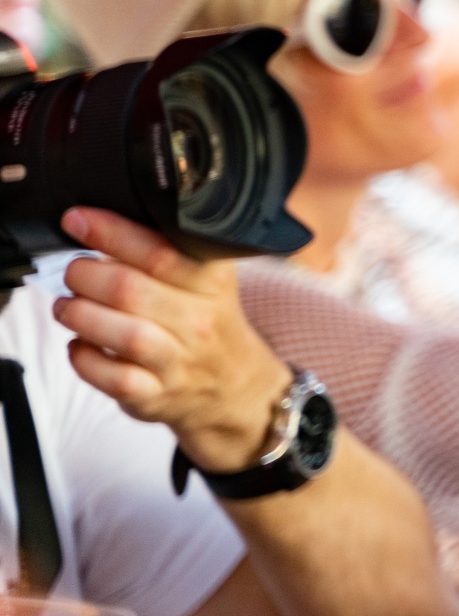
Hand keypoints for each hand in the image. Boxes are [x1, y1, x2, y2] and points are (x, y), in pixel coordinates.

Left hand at [51, 209, 293, 473]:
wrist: (233, 385)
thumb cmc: (208, 323)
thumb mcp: (208, 280)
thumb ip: (170, 249)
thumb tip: (106, 220)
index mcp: (212, 283)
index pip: (159, 251)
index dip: (110, 232)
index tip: (78, 220)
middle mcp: (199, 321)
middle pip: (129, 290)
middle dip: (85, 274)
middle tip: (75, 272)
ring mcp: (178, 361)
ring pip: (122, 335)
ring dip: (80, 315)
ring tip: (68, 306)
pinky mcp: (156, 395)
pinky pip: (113, 378)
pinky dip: (84, 359)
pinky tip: (81, 345)